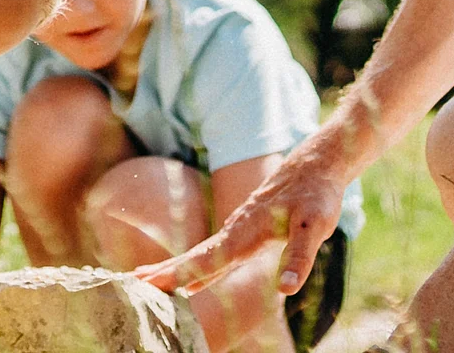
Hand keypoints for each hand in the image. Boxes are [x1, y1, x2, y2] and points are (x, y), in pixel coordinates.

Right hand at [134, 156, 345, 295]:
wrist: (319, 164)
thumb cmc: (318, 195)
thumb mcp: (315, 227)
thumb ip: (299, 258)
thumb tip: (286, 289)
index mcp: (246, 234)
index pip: (206, 260)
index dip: (179, 274)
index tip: (151, 283)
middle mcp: (237, 231)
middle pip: (195, 257)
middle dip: (166, 272)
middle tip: (134, 284)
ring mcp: (240, 230)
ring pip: (202, 254)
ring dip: (176, 270)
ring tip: (150, 283)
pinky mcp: (247, 231)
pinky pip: (216, 253)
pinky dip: (198, 267)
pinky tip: (193, 282)